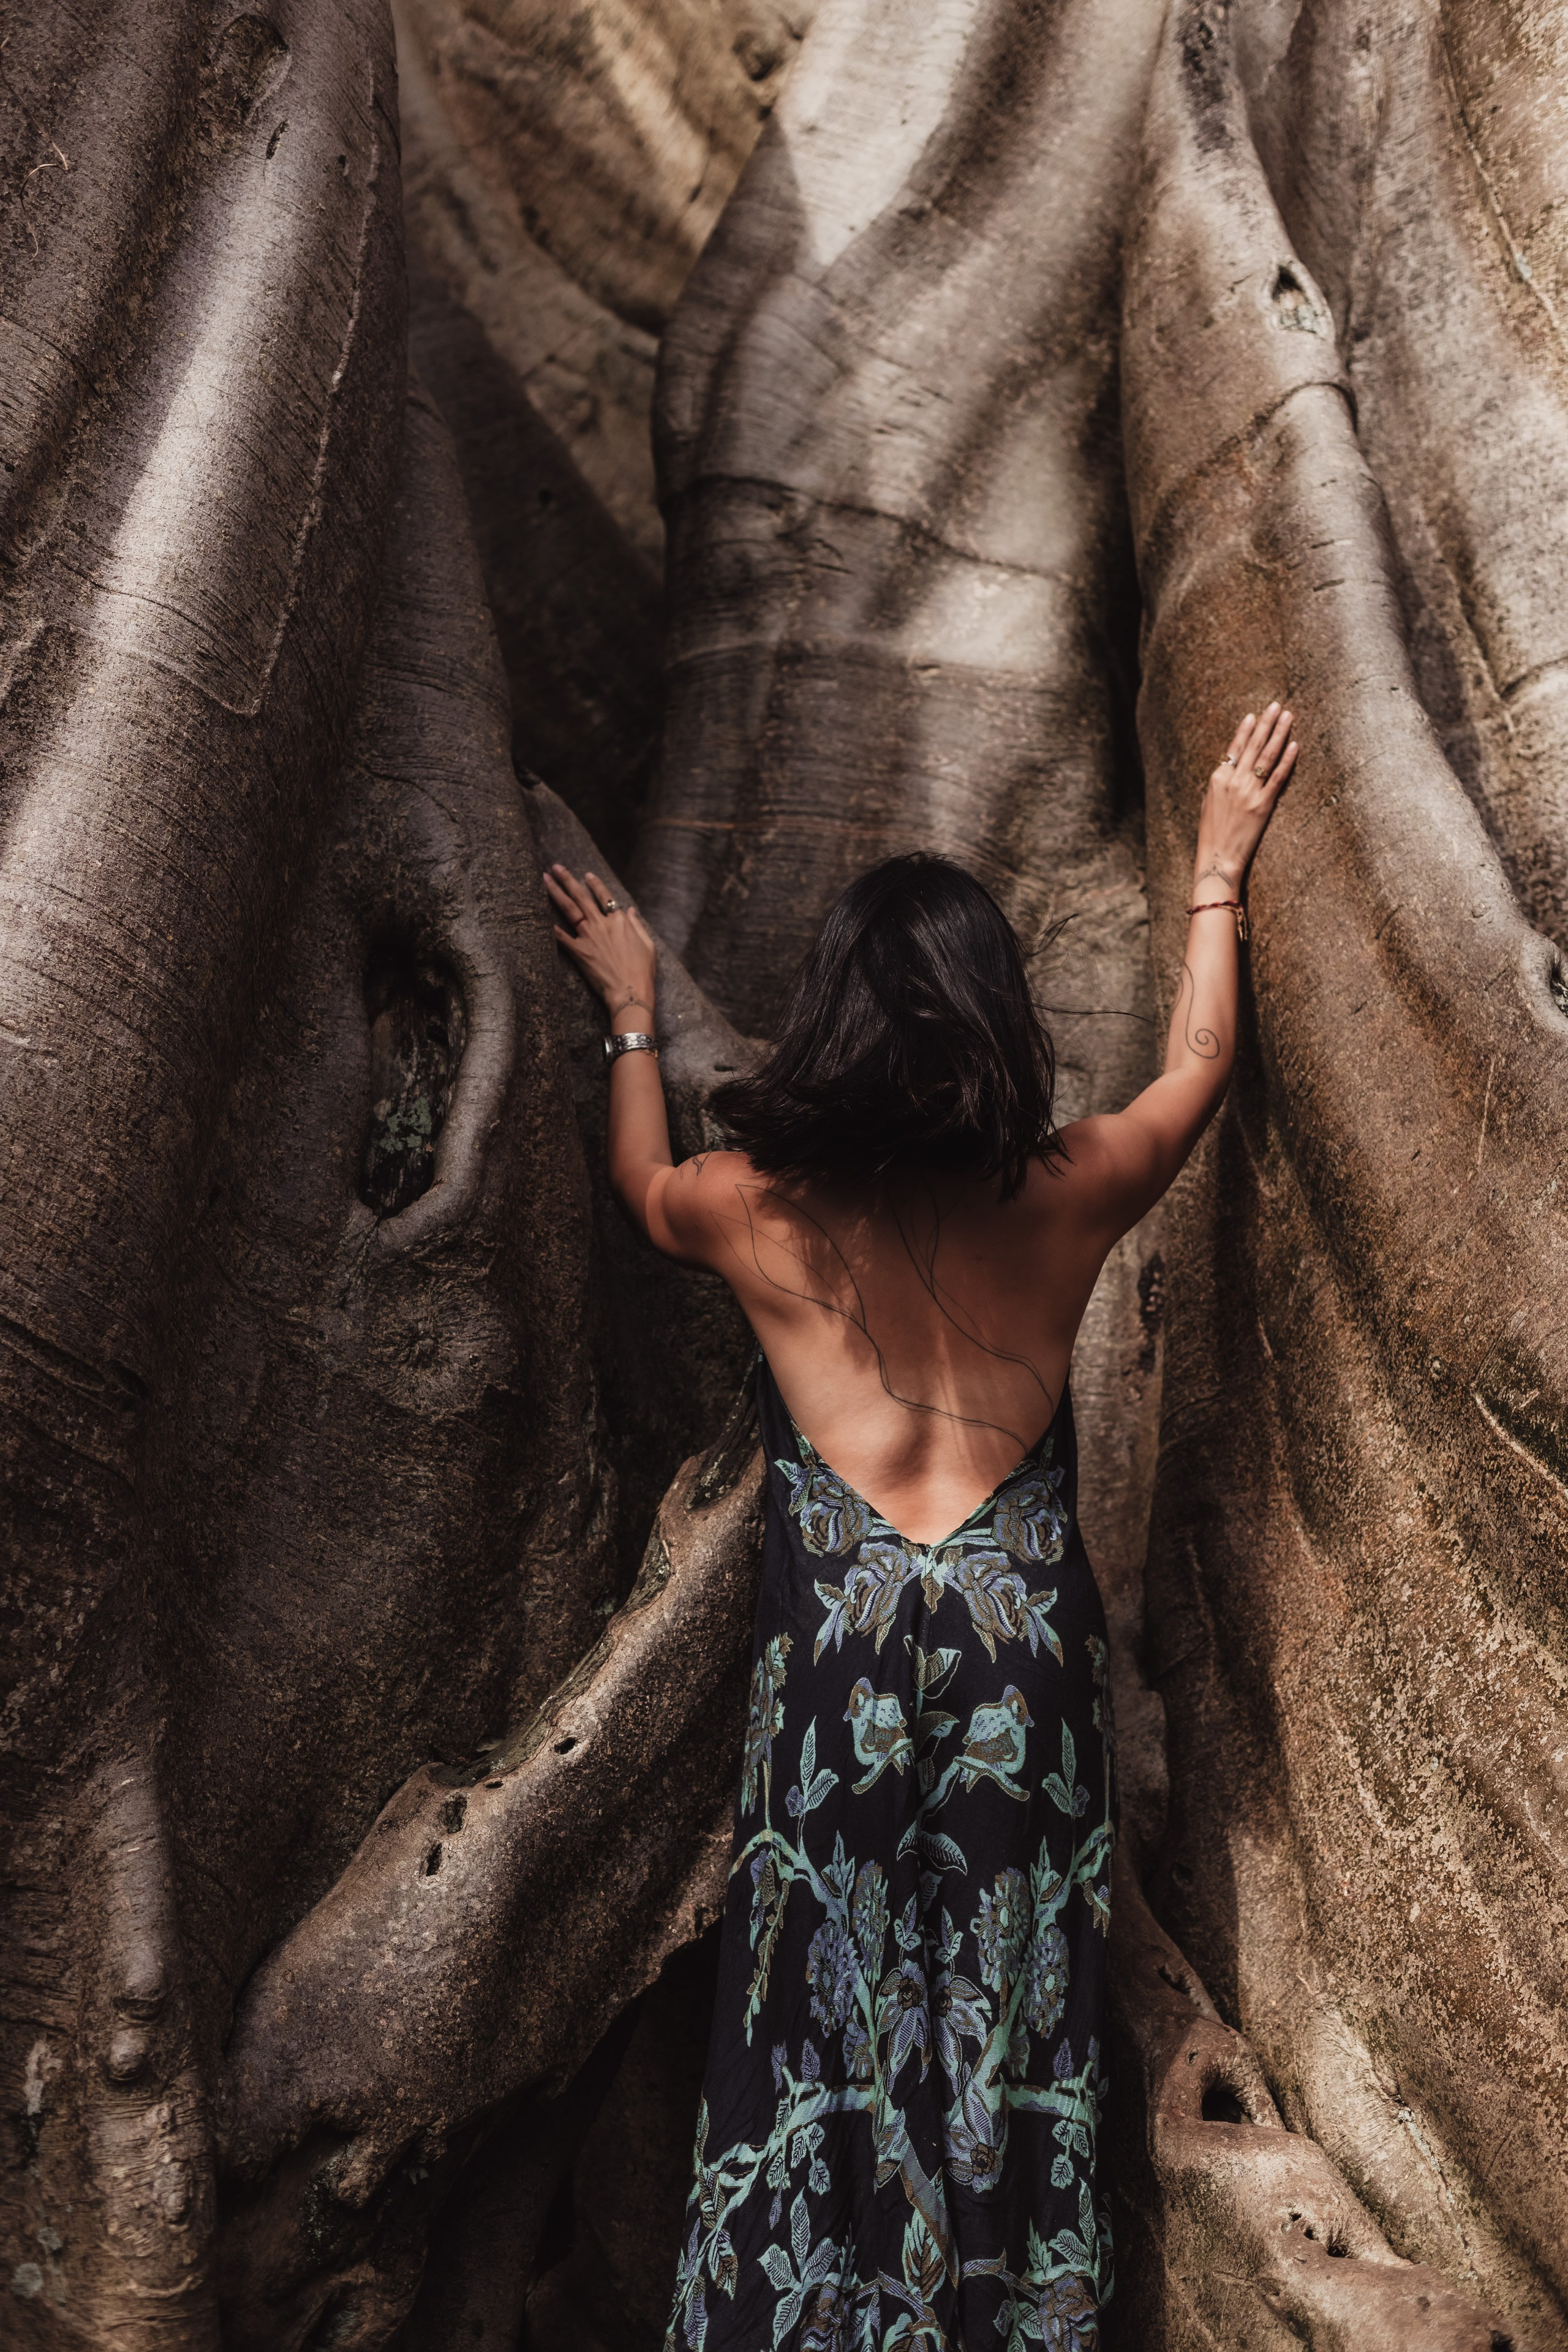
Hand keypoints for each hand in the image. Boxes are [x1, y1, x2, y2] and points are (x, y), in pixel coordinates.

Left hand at [544, 863, 657, 1024]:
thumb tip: (630, 910)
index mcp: (620, 921)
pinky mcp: (579, 952)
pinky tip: (539, 916)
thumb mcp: (648, 944)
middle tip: (556, 867)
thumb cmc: (642, 971)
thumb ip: (637, 925)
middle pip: (582, 896)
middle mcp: (603, 924)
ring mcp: (589, 937)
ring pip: (569, 909)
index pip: (605, 896)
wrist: (631, 992)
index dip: (595, 884)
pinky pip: (561, 937)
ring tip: (545, 879)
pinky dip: (550, 927)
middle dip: (568, 880)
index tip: (586, 875)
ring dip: (556, 892)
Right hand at [1193, 702, 1296, 893]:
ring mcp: (1248, 792)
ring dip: (1278, 733)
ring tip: (1288, 716)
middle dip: (1266, 723)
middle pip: (1253, 746)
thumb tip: (1232, 768)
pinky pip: (1277, 777)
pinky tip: (1295, 745)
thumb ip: (1222, 784)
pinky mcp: (1263, 804)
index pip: (1234, 748)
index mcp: (1217, 779)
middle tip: (1277, 705)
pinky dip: (1287, 760)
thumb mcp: (1209, 803)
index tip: (1255, 714)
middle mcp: (1233, 781)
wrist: (1218, 858)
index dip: (1246, 730)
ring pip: (1266, 756)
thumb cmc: (1212, 834)